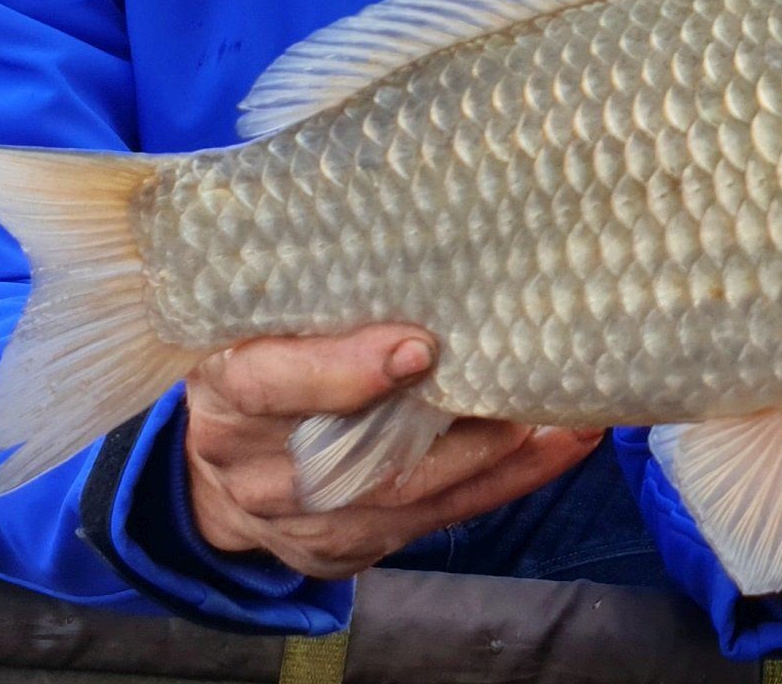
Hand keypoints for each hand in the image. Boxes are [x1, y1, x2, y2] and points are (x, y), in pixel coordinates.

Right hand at [184, 323, 603, 578]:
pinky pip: (427, 525)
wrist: (214, 476)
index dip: (341, 371)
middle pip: (355, 462)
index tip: (418, 347)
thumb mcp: (252, 320)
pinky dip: (494, 486)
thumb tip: (413, 230)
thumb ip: (314, 295)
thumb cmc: (252, 362)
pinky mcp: (341, 550)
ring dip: (496, 463)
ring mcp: (298, 522)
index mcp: (225, 388)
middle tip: (529, 389)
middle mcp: (255, 468)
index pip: (269, 384)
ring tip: (567, 422)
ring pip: (405, 503)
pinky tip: (548, 451)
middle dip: (455, 433)